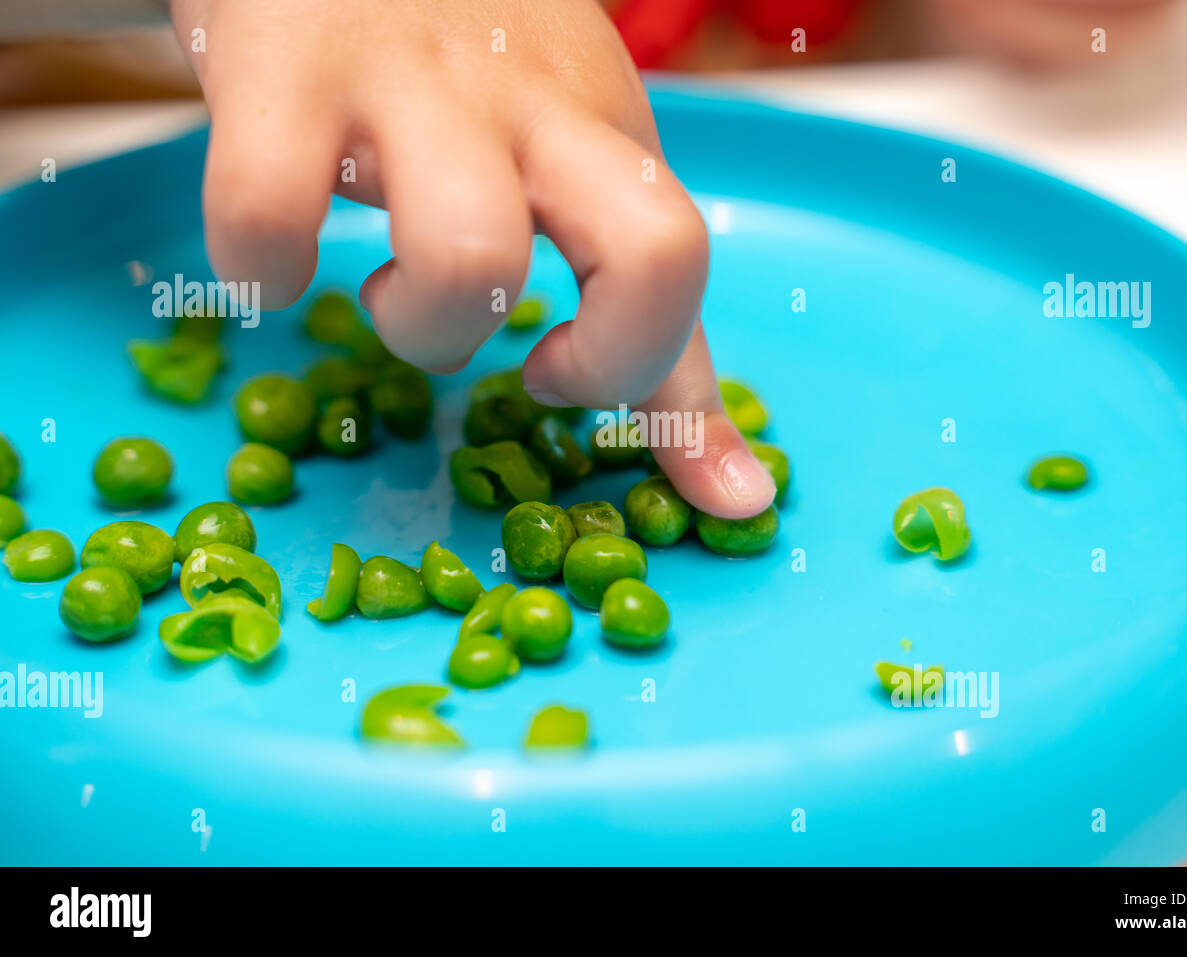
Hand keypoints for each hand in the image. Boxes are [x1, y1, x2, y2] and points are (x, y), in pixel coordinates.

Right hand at [170, 0, 774, 517]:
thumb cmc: (462, 63)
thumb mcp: (578, 179)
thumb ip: (656, 340)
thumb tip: (737, 502)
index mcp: (606, 135)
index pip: (684, 264)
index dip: (633, 360)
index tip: (557, 373)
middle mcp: (533, 106)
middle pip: (647, 251)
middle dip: (596, 360)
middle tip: (516, 358)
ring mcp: (410, 82)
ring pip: (467, 253)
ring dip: (419, 322)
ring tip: (388, 287)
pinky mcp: (278, 67)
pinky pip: (268, 212)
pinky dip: (256, 267)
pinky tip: (266, 253)